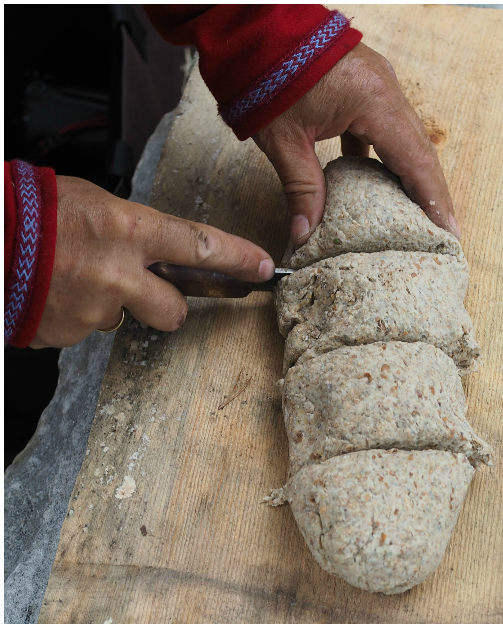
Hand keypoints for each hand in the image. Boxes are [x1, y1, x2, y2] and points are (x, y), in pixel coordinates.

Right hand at [32, 175, 272, 347]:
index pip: (201, 247)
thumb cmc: (29, 210)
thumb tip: (153, 248)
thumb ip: (131, 230)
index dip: (238, 259)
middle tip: (144, 293)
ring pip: (119, 318)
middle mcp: (119, 274)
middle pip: (174, 310)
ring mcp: (93, 308)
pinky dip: (67, 315)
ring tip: (66, 279)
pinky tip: (48, 293)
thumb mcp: (93, 202)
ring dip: (102, 305)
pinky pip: (80, 329)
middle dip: (167, 307)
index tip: (264, 267)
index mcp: (129, 231)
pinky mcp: (66, 333)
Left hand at [252, 42, 458, 244]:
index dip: (435, 200)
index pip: (416, 161)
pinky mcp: (365, 81)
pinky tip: (380, 181)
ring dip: (412, 174)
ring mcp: (379, 81)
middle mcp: (387, 89)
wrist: (252, 27)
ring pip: (407, 136)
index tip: (449, 231)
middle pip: (420, 150)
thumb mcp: (284, 140)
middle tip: (443, 230)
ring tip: (418, 211)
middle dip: (431, 192)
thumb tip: (305, 234)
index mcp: (374, 102)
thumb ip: (302, 189)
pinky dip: (387, 154)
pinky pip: (387, 123)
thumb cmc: (266, 74)